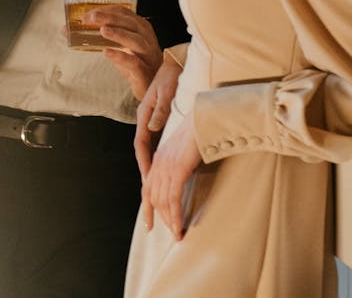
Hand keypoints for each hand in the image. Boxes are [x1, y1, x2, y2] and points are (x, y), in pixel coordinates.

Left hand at [83, 6, 162, 99]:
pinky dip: (121, 57)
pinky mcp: (145, 73)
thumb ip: (97, 38)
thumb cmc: (135, 64)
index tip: (88, 13)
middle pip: (130, 23)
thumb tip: (67, 30)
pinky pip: (135, 63)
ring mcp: (148, 56)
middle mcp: (146, 39)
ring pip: (137, 40)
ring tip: (103, 31)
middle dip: (110, 18)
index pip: (124, 13)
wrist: (153, 89)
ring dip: (119, 34)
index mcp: (140, 28)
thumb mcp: (118, 48)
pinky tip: (108, 53)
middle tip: (91, 17)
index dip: (106, 11)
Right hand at [134, 53, 182, 177]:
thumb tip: (152, 129)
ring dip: (153, 167)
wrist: (176, 62)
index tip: (147, 179)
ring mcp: (153, 121)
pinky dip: (160, 157)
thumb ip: (160, 110)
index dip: (143, 162)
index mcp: (144, 113)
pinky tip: (166, 169)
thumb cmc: (172, 76)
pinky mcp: (161, 121)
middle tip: (150, 191)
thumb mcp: (166, 92)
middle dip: (146, 170)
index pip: (140, 143)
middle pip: (143, 150)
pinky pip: (159, 143)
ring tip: (157, 187)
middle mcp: (146, 119)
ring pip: (151, 149)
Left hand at [142, 114, 200, 240]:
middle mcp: (159, 163)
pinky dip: (175, 216)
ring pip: (162, 201)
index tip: (149, 224)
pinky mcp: (178, 170)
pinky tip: (180, 227)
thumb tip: (180, 180)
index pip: (147, 187)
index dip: (147, 207)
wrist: (204, 118)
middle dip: (160, 218)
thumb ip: (177, 164)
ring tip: (177, 233)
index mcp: (158, 158)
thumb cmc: (198, 133)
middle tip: (171, 231)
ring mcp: (167, 166)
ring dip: (170, 220)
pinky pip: (173, 199)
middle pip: (153, 197)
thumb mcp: (182, 150)